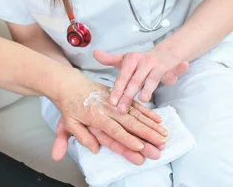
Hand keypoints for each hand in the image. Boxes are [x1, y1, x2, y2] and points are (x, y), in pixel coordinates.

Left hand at [50, 70, 168, 162]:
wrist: (69, 83)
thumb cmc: (69, 105)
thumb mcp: (69, 123)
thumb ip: (82, 137)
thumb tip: (95, 150)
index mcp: (96, 116)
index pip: (114, 130)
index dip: (127, 139)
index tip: (140, 147)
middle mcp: (108, 108)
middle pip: (130, 122)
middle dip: (147, 133)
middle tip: (160, 143)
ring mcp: (115, 101)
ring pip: (136, 113)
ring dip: (151, 124)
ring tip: (164, 133)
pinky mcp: (119, 95)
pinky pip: (135, 104)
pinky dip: (147, 112)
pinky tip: (158, 119)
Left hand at [94, 49, 188, 113]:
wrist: (162, 53)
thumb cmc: (139, 62)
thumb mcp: (124, 60)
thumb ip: (109, 59)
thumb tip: (94, 52)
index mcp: (131, 60)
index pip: (122, 77)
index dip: (117, 89)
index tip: (111, 102)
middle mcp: (144, 61)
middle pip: (135, 81)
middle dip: (128, 96)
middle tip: (121, 109)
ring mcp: (158, 64)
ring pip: (152, 80)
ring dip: (148, 89)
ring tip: (143, 99)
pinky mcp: (170, 67)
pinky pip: (176, 68)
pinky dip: (179, 67)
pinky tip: (184, 65)